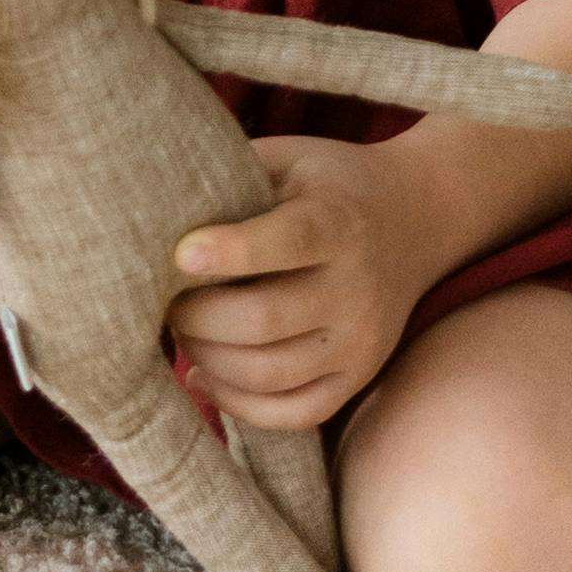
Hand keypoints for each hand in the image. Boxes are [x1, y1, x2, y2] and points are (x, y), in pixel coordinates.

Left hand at [166, 135, 440, 431]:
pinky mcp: (359, 376)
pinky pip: (295, 413)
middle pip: (263, 321)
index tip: (179, 253)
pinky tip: (206, 375)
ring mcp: (361, 340)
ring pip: (269, 374)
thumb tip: (152, 197)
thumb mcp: (290, 158)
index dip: (229, 250)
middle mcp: (355, 288)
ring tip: (183, 334)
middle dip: (194, 317)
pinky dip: (240, 405)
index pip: (286, 242)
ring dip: (208, 360)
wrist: (419, 216)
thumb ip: (233, 175)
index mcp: (336, 222)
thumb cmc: (330, 183)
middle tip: (165, 300)